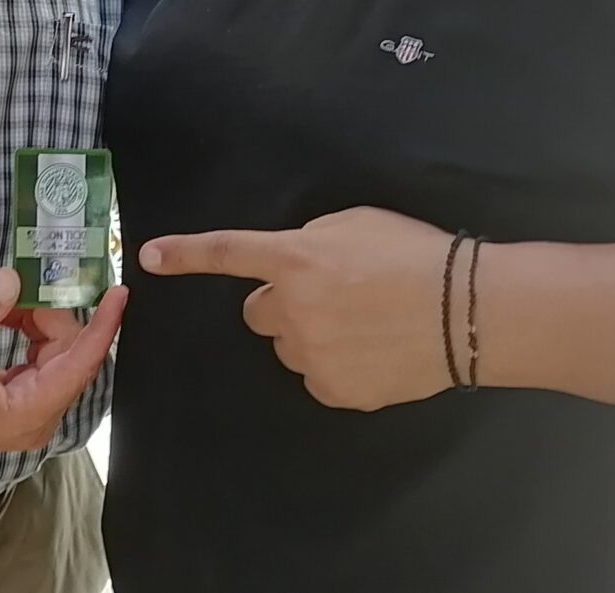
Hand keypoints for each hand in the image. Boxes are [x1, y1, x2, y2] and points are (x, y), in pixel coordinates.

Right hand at [0, 269, 127, 462]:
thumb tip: (14, 279)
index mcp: (28, 412)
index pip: (81, 364)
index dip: (103, 326)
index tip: (119, 294)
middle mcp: (36, 416)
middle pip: (68, 354)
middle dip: (53, 313)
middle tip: (32, 280)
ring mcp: (28, 411)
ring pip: (53, 353)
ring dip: (37, 320)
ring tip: (8, 299)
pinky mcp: (16, 401)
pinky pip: (37, 359)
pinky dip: (27, 331)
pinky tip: (4, 314)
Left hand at [141, 207, 454, 410]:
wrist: (465, 310)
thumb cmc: (414, 254)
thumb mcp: (355, 224)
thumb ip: (310, 241)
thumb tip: (291, 265)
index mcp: (294, 259)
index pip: (227, 252)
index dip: (185, 254)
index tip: (149, 256)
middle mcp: (292, 310)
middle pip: (259, 312)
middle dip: (283, 304)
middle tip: (332, 296)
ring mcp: (311, 356)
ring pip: (290, 346)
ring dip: (311, 335)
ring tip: (364, 324)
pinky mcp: (334, 391)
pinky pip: (318, 377)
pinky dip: (338, 366)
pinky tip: (374, 351)